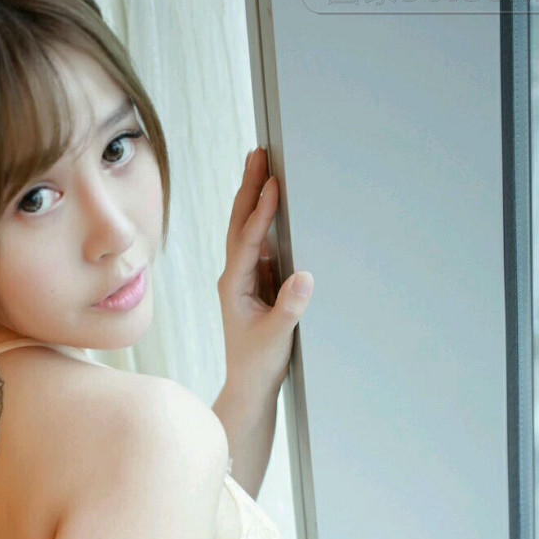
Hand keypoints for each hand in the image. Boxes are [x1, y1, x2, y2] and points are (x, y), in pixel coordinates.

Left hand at [217, 147, 313, 392]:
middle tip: (259, 153)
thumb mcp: (277, 336)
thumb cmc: (259, 363)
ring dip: (255, 196)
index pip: (248, 240)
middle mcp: (235, 276)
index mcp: (234, 285)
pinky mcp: (258, 282)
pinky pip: (262, 242)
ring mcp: (246, 277)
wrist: (250, 385)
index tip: (272, 184)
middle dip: (249, 187)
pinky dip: (267, 218)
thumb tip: (304, 277)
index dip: (261, 211)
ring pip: (249, 229)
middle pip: (240, 223)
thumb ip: (290, 307)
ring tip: (264, 164)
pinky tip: (274, 199)